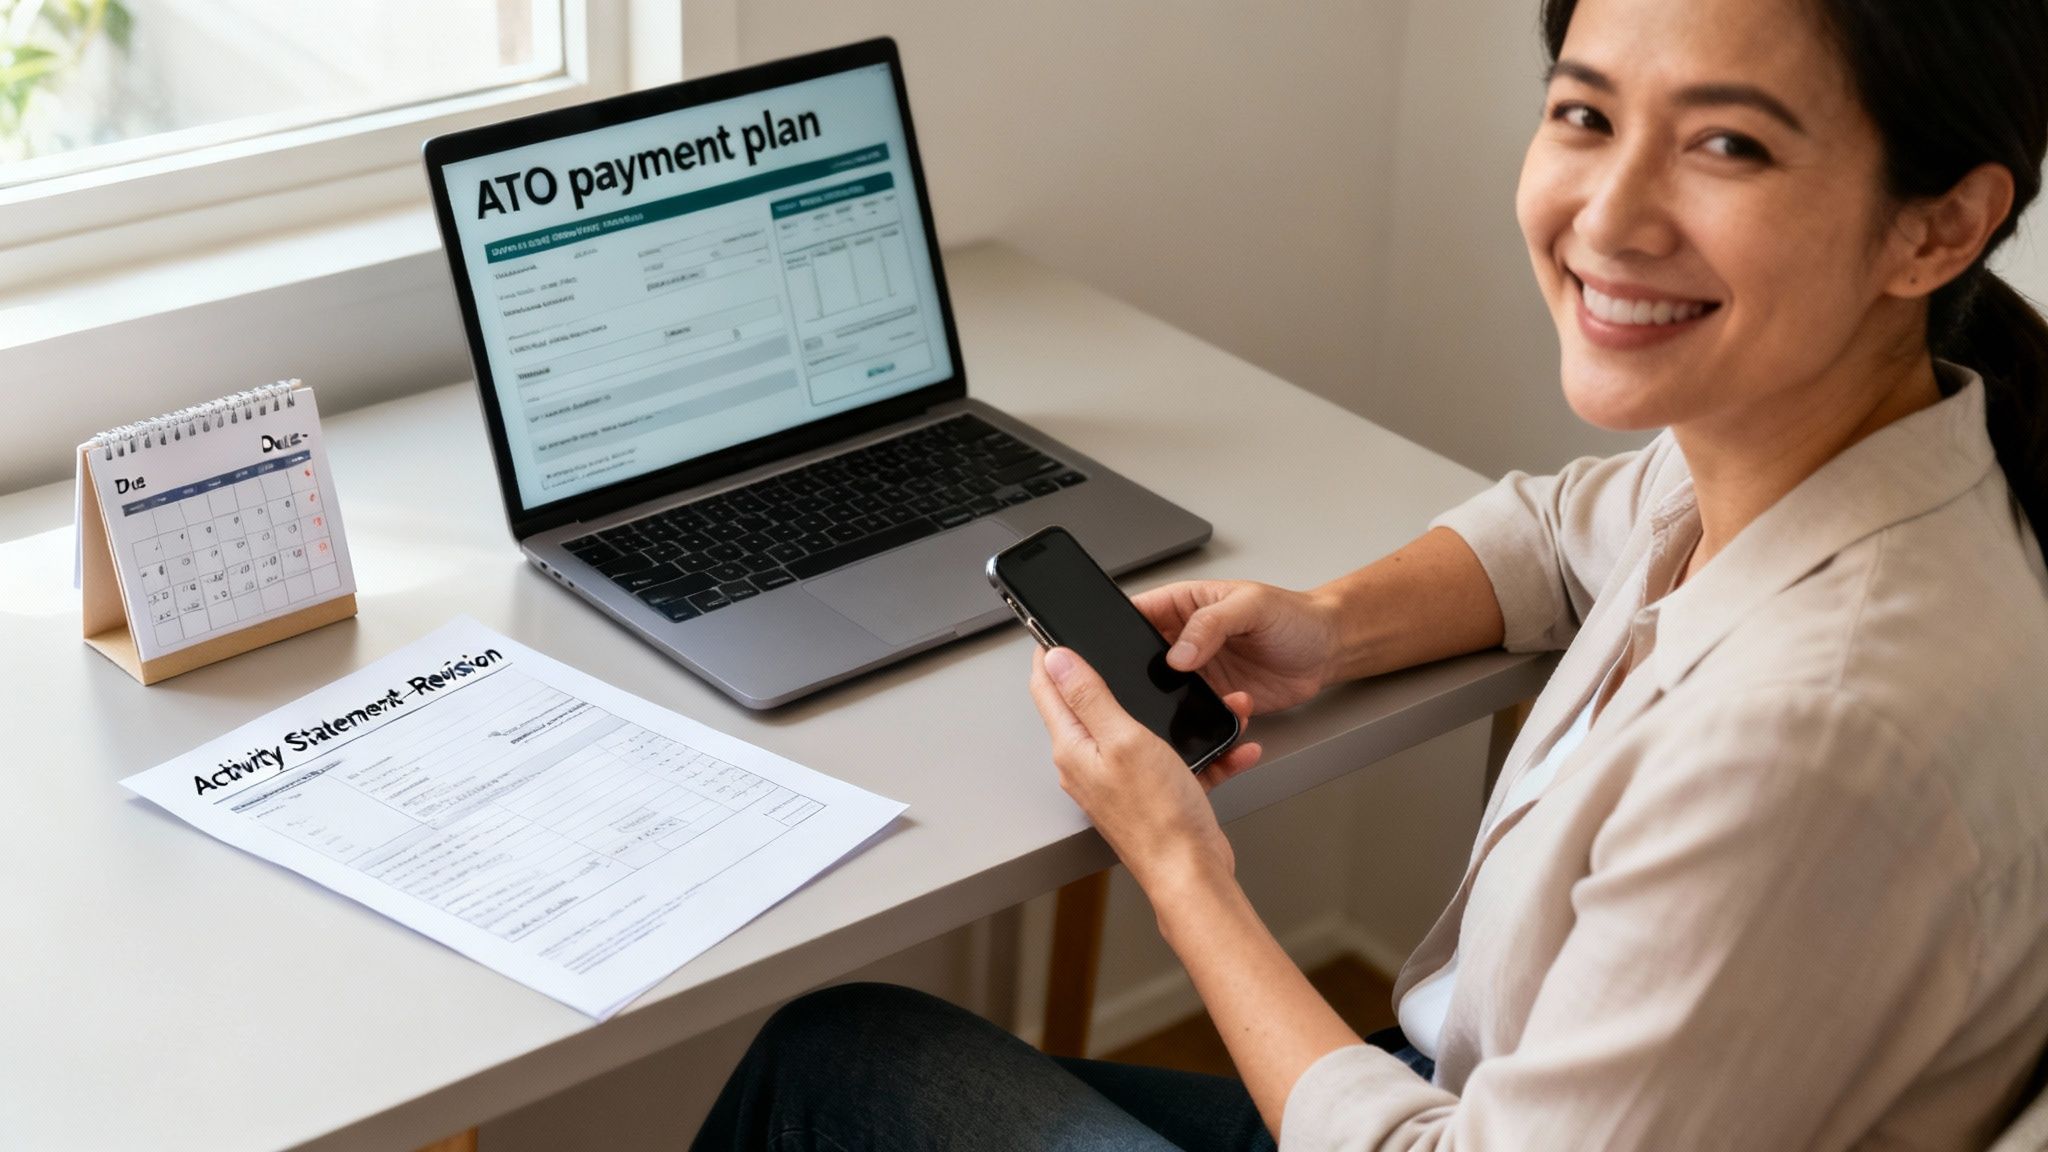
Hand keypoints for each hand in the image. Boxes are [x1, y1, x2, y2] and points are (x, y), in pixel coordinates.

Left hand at [1029, 646, 1261, 890]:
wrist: (1192, 874)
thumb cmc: (1159, 817)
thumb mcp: (1123, 739)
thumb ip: (1089, 696)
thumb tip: (1056, 659)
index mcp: (1073, 746)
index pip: (1046, 687)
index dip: (1050, 652)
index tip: (1058, 629)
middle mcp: (1088, 763)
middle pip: (1094, 704)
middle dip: (1120, 676)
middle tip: (1138, 656)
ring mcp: (1119, 779)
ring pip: (1144, 729)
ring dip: (1174, 714)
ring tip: (1208, 704)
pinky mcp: (1151, 793)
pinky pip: (1175, 759)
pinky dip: (1201, 751)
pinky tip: (1227, 749)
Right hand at [1131, 580, 1341, 714]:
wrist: (1327, 652)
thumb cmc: (1293, 616)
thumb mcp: (1251, 606)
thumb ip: (1211, 624)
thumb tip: (1179, 651)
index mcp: (1184, 605)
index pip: (1138, 613)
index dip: (1120, 629)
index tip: (1115, 649)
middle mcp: (1185, 639)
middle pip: (1142, 658)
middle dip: (1141, 673)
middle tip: (1153, 683)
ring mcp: (1198, 671)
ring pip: (1164, 690)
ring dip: (1173, 700)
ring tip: (1194, 698)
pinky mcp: (1214, 699)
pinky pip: (1194, 713)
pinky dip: (1203, 718)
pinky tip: (1225, 708)